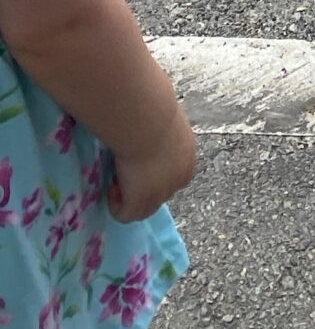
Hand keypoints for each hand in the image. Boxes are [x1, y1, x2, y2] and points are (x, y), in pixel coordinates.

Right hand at [107, 107, 196, 222]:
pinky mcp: (142, 204)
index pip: (172, 174)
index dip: (153, 172)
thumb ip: (161, 130)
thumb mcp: (164, 122)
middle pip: (160, 191)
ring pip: (144, 207)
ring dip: (128, 196)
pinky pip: (125, 215)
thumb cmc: (153, 113)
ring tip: (117, 178)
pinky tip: (112, 185)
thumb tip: (153, 119)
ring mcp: (163, 194)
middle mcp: (181, 178)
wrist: (147, 123)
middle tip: (126, 171)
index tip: (138, 161)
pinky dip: (116, 204)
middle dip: (142, 185)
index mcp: (188, 157)